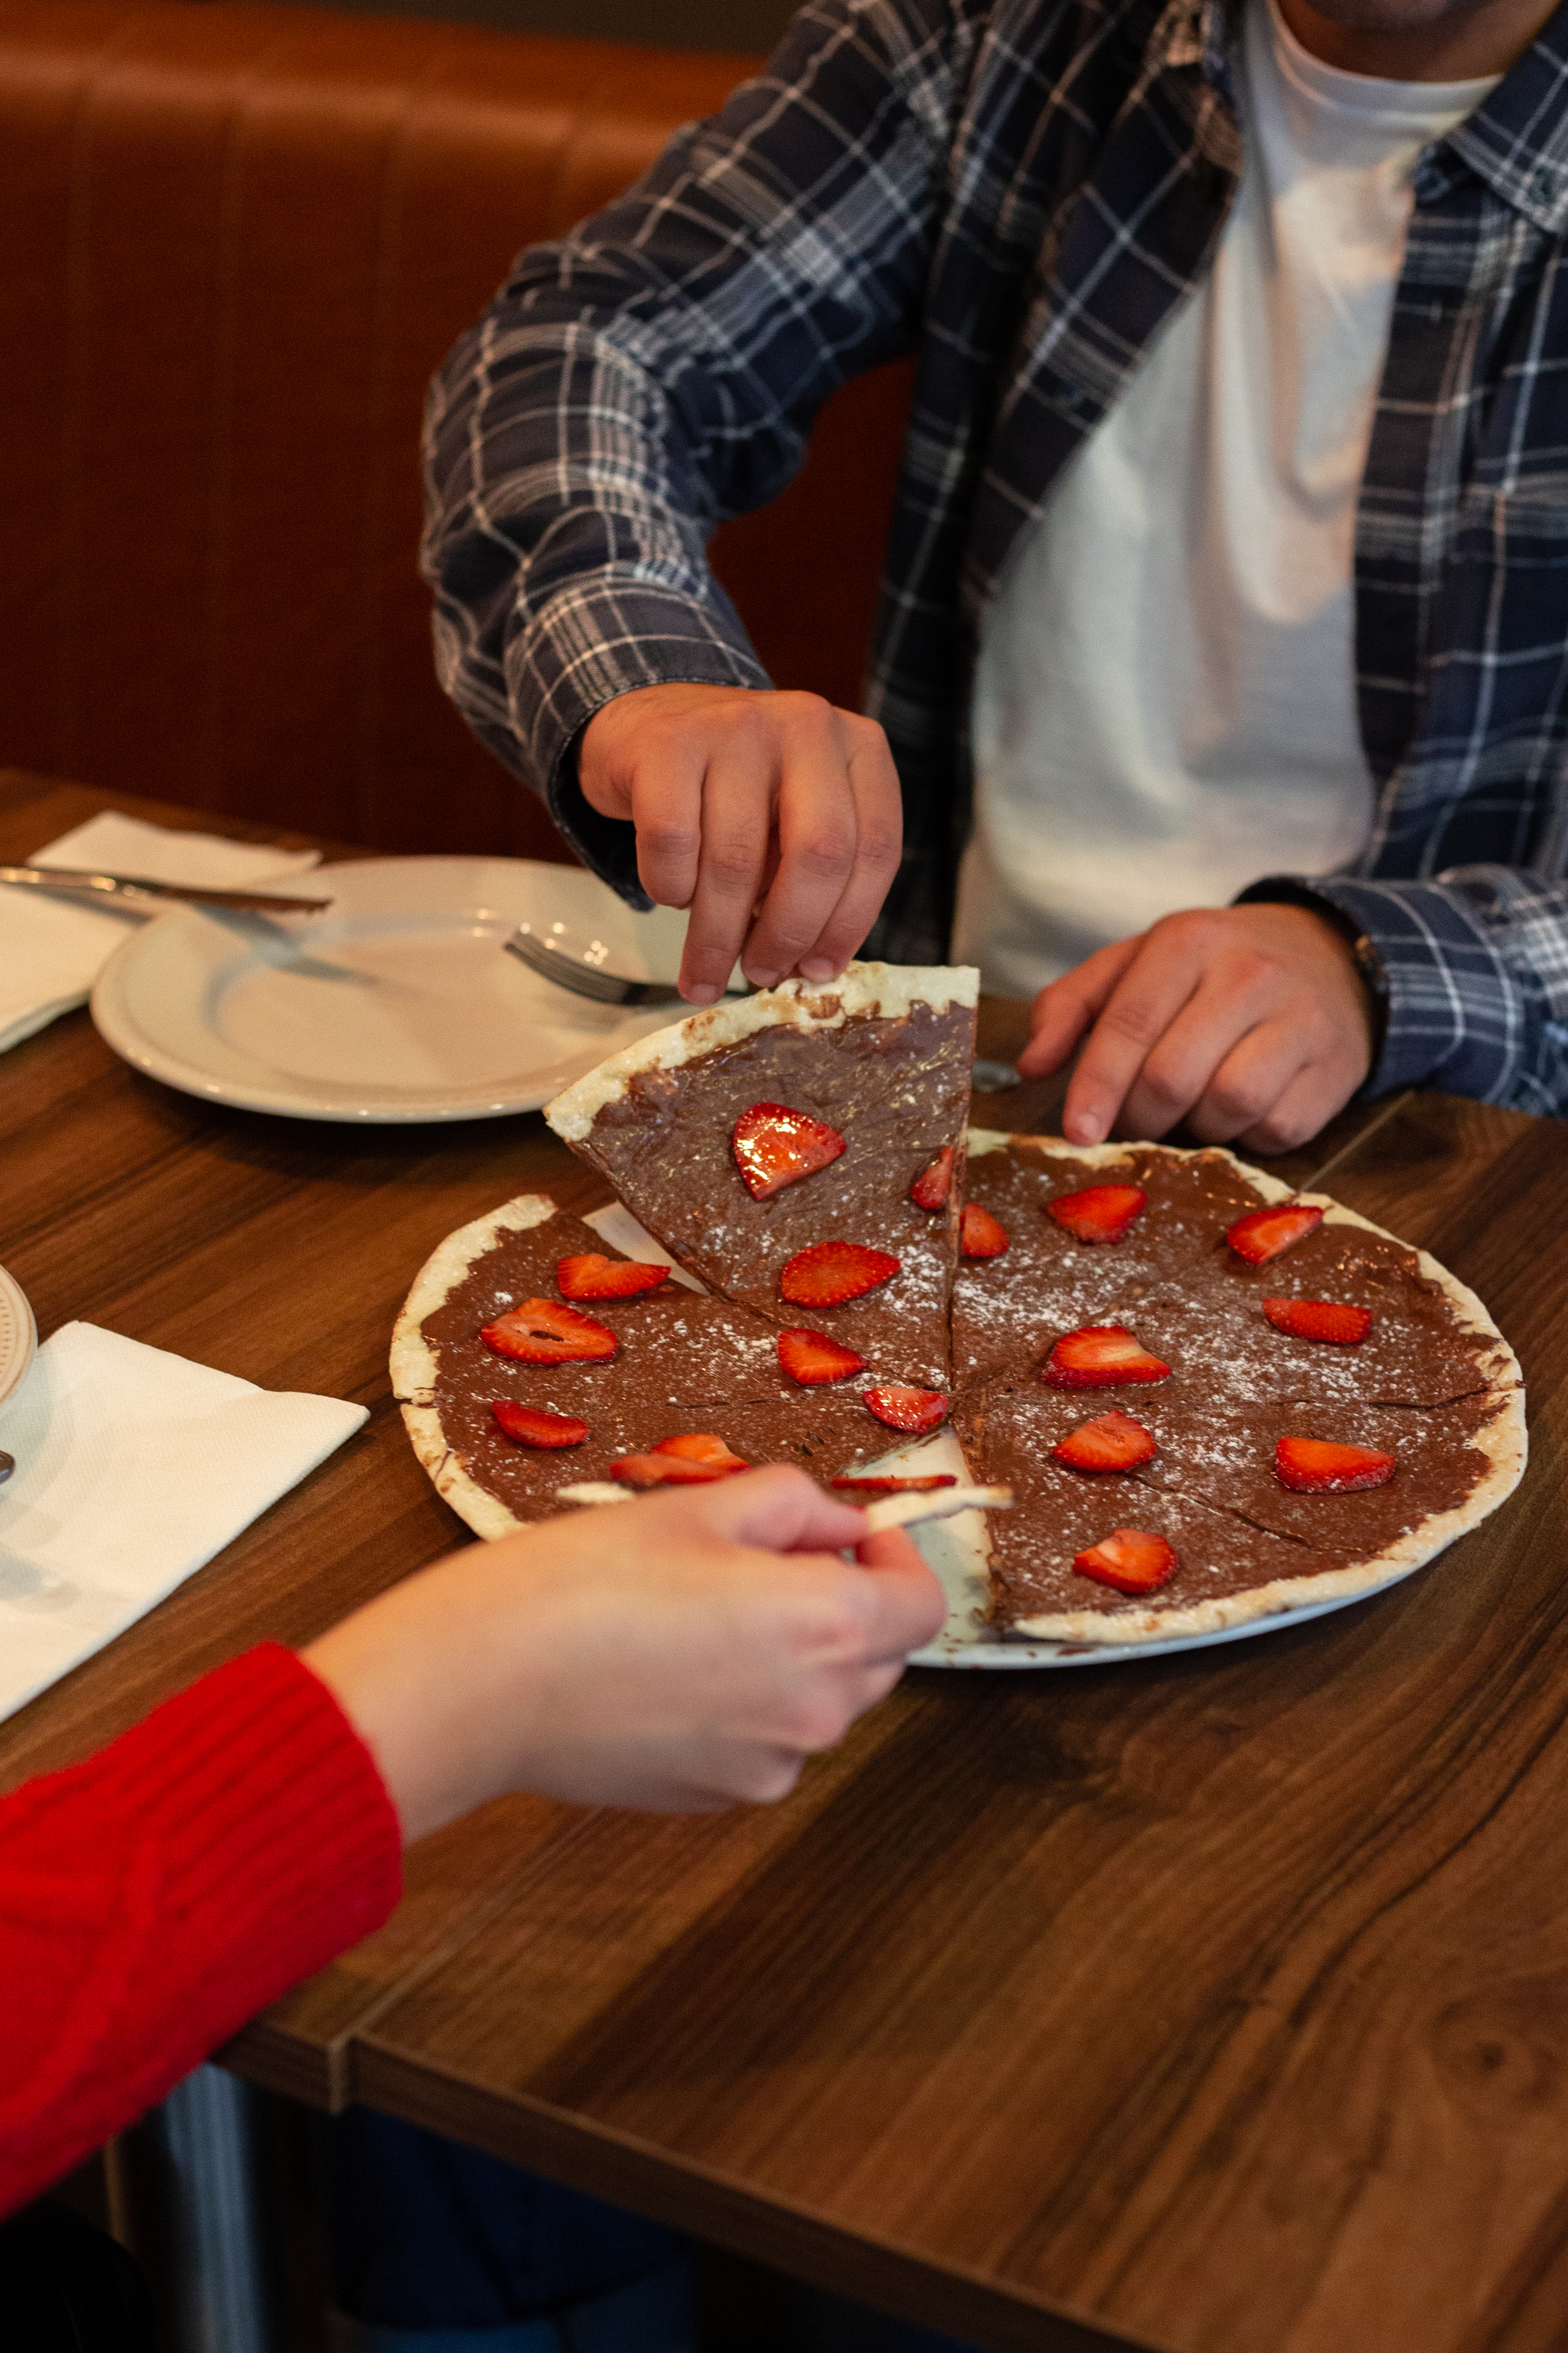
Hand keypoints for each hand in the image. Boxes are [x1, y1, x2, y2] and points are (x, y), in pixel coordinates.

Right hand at [302, 1467, 944, 1840]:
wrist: (483, 1682)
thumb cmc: (580, 1585)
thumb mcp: (698, 1507)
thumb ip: (793, 1506)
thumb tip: (838, 1528)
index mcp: (826, 1627)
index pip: (923, 1605)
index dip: (896, 1561)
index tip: (854, 1539)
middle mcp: (815, 1711)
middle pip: (877, 1656)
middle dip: (842, 1604)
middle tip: (760, 1559)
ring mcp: (769, 1765)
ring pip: (819, 1699)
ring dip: (790, 1653)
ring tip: (699, 1610)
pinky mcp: (719, 1797)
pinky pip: (766, 1739)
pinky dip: (744, 1701)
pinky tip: (670, 1665)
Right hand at [578, 684, 901, 1003]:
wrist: (649, 722)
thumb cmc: (732, 791)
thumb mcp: (794, 820)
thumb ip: (815, 880)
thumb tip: (809, 968)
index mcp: (858, 748)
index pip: (877, 849)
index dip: (849, 924)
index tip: (817, 971)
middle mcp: (806, 725)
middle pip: (819, 854)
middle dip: (788, 933)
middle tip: (760, 973)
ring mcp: (736, 725)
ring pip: (736, 860)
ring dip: (717, 935)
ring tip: (705, 970)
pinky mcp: (668, 742)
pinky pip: (673, 842)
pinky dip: (670, 888)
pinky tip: (672, 894)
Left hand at [1017, 905, 1374, 1154]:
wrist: (1329, 959)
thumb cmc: (1211, 969)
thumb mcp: (1137, 964)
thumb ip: (1071, 1005)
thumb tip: (1030, 1064)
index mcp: (1188, 940)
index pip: (1130, 1023)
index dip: (1097, 1086)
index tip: (1077, 1132)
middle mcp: (1249, 974)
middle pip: (1172, 1077)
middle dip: (1140, 1116)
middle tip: (1136, 1119)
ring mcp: (1300, 1021)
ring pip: (1226, 1107)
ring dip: (1195, 1127)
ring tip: (1191, 1107)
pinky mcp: (1333, 1071)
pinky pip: (1274, 1130)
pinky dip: (1245, 1137)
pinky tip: (1240, 1111)